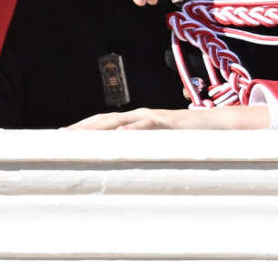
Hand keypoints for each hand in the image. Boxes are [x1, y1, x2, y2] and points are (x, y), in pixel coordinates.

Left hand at [65, 105, 270, 129]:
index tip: (58, 138)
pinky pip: (148, 125)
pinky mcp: (169, 122)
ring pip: (122, 121)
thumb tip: (120, 161)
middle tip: (59, 138)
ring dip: (99, 128)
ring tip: (79, 137)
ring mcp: (155, 117)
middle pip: (105, 120)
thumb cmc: (187, 138)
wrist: (219, 126)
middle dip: (81, 128)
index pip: (103, 123)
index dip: (81, 129)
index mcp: (137, 121)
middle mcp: (141, 115)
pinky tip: (120, 136)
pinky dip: (133, 129)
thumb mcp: (160, 144)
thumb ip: (142, 148)